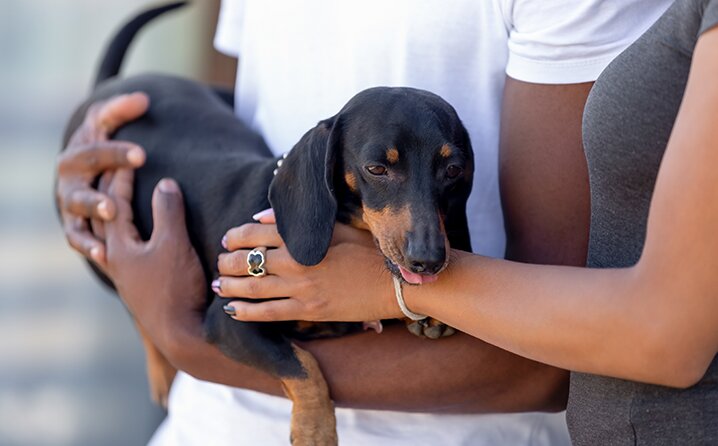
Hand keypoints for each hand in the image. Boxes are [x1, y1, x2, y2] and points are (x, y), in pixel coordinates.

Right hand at [56, 93, 147, 266]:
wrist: (87, 174)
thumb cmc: (107, 148)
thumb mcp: (110, 125)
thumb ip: (123, 111)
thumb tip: (144, 99)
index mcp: (82, 142)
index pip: (97, 138)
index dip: (118, 147)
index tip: (143, 153)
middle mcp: (71, 170)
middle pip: (85, 164)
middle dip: (109, 163)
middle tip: (132, 169)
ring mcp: (70, 198)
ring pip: (78, 202)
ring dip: (94, 205)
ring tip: (112, 210)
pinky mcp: (73, 224)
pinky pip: (77, 236)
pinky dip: (87, 245)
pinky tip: (103, 254)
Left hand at [103, 169, 206, 352]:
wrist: (180, 334)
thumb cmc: (176, 289)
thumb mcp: (174, 244)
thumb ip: (168, 211)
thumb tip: (164, 183)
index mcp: (119, 247)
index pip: (116, 203)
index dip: (123, 178)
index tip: (130, 158)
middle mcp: (115, 261)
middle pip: (103, 219)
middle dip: (108, 194)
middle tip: (114, 172)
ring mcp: (125, 277)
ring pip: (107, 239)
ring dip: (109, 217)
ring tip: (112, 205)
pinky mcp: (138, 288)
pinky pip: (119, 254)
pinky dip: (120, 238)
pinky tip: (129, 244)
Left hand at [216, 211, 400, 321]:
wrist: (395, 284)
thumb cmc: (369, 252)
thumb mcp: (338, 228)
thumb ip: (299, 223)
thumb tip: (261, 218)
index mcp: (304, 239)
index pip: (257, 233)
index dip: (237, 236)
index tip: (227, 239)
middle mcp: (298, 264)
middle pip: (249, 261)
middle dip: (228, 262)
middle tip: (220, 262)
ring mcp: (302, 290)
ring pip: (252, 288)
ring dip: (230, 286)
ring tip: (218, 285)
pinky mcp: (309, 312)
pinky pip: (268, 313)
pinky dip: (246, 312)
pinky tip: (231, 310)